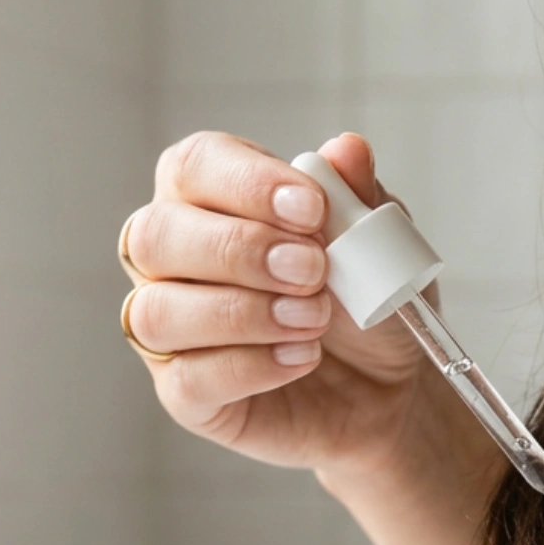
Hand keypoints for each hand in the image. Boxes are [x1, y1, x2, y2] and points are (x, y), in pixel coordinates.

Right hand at [121, 131, 479, 483]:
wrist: (387, 387)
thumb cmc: (365, 304)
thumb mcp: (375, 242)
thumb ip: (355, 196)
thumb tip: (347, 150)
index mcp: (208, 199)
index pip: (193, 166)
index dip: (246, 182)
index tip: (311, 207)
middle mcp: (172, 259)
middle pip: (155, 236)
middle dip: (241, 249)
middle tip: (314, 270)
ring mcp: (170, 329)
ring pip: (157, 312)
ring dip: (244, 313)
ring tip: (314, 319)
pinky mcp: (184, 394)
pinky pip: (187, 379)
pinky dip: (252, 367)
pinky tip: (300, 357)